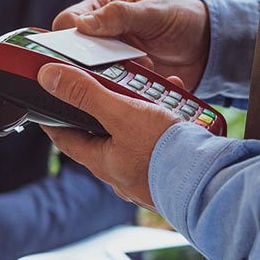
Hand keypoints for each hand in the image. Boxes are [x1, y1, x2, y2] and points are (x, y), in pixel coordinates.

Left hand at [37, 63, 181, 211]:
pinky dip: (168, 119)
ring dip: (144, 110)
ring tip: (156, 91)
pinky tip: (181, 108)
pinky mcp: (171, 170)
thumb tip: (48, 78)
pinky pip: (162, 140)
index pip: (65, 138)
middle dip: (107, 107)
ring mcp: (147, 173)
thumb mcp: (122, 113)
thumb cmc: (168, 154)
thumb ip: (85, 94)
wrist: (214, 181)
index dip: (53, 119)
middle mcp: (121, 171)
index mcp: (102, 161)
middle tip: (110, 87)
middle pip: (103, 133)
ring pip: (136, 134)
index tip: (45, 104)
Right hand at [52, 0, 210, 90]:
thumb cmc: (181, 18)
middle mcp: (101, 39)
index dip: (67, 36)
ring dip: (110, 80)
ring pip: (91, 78)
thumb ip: (120, 15)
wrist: (208, 48)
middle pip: (73, 55)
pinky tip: (144, 88)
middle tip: (111, 67)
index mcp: (101, 11)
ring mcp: (112, 63)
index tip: (80, 48)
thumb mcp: (153, 12)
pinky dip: (125, 94)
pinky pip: (113, 94)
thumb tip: (84, 23)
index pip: (67, 23)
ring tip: (138, 72)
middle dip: (87, 65)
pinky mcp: (125, 84)